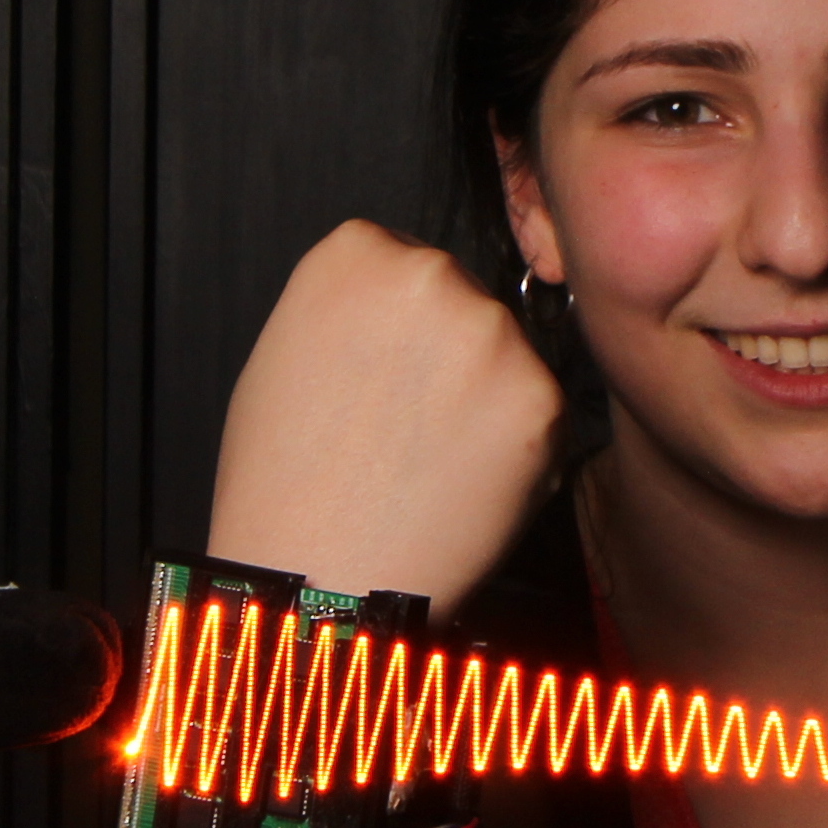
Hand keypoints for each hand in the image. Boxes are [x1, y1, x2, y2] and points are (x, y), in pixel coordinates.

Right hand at [209, 220, 564, 615]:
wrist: (319, 576)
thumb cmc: (285, 482)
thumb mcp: (285, 354)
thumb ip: (350, 309)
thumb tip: (398, 313)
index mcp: (355, 251)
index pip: (402, 260)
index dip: (396, 325)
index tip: (381, 369)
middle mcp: (430, 274)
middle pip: (463, 298)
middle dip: (449, 353)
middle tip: (407, 424)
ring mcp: (493, 334)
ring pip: (507, 354)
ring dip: (488, 397)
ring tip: (431, 462)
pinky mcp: (543, 398)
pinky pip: (542, 412)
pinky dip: (519, 448)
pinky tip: (465, 486)